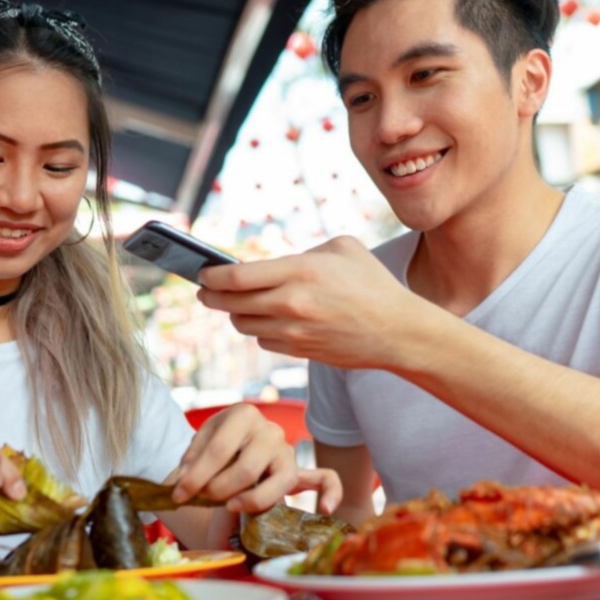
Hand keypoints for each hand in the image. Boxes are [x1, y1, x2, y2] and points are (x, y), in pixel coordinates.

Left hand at [164, 402, 342, 515]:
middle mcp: (270, 430)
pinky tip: (327, 509)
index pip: (219, 449)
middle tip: (202, 499)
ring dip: (252, 499)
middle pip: (247, 467)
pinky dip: (330, 493)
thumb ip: (190, 463)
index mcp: (243, 415)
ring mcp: (287, 451)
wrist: (230, 445)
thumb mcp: (196, 446)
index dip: (196, 476)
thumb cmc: (214, 448)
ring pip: (281, 480)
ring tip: (231, 506)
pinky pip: (325, 478)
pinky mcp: (298, 471)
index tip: (179, 495)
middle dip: (219, 489)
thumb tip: (184, 483)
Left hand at [196, 236, 418, 369]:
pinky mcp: (299, 352)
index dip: (211, 275)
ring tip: (237, 303)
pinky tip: (268, 320)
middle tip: (205, 290)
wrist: (398, 332)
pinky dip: (261, 331)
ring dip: (236, 314)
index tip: (202, 272)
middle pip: (231, 304)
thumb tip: (274, 263)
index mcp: (299, 272)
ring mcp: (294, 332)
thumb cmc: (373, 284)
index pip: (236, 276)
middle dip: (211, 297)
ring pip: (244, 325)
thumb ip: (303, 251)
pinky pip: (264, 342)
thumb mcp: (342, 247)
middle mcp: (291, 304)